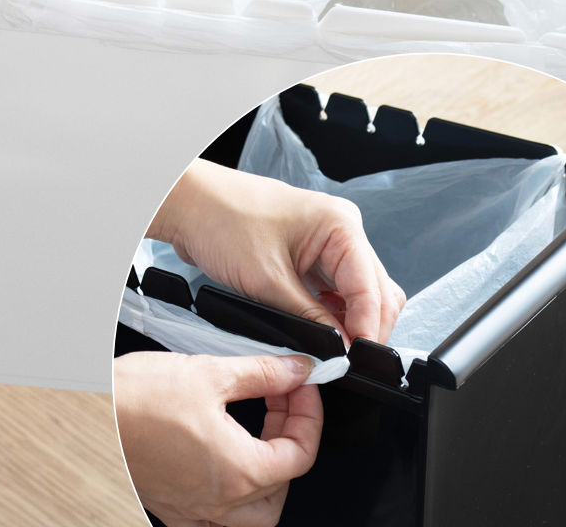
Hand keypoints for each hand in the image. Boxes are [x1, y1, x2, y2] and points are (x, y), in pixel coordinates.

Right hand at [114, 350, 321, 526]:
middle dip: (292, 437)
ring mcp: (196, 510)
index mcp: (239, 470)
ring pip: (255, 514)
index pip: (301, 453)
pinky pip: (218, 521)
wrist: (91, 414)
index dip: (309, 413)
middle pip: (283, 484)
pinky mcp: (175, 508)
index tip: (302, 384)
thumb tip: (295, 369)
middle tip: (283, 399)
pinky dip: (234, 498)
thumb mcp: (210, 373)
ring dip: (270, 474)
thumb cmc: (137, 399)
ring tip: (262, 433)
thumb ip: (262, 373)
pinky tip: (227, 464)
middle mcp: (220, 501)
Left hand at [149, 160, 404, 344]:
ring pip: (358, 292)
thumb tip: (338, 351)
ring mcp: (326, 241)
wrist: (189, 203)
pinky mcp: (310, 254)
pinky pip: (335, 289)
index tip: (356, 363)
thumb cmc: (222, 220)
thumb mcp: (268, 280)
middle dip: (364, 328)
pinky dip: (333, 312)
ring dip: (350, 322)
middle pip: (375, 290)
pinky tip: (320, 331)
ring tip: (331, 351)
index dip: (368, 329)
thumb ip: (310, 319)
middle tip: (345, 362)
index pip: (372, 288)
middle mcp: (341, 229)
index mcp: (340, 225)